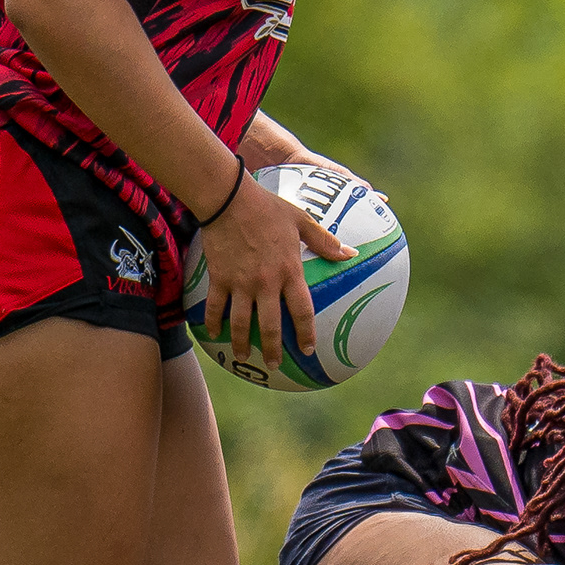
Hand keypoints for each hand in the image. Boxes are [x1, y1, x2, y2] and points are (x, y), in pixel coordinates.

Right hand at [199, 168, 354, 368]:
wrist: (229, 200)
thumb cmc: (268, 208)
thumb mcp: (302, 220)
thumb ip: (325, 241)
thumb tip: (351, 253)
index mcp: (289, 271)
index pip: (302, 310)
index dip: (306, 333)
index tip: (308, 348)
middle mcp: (266, 282)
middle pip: (270, 325)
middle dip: (273, 349)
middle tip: (274, 364)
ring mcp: (240, 283)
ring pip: (241, 322)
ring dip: (241, 343)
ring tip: (243, 356)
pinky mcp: (219, 278)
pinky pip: (215, 306)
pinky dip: (213, 322)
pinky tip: (214, 333)